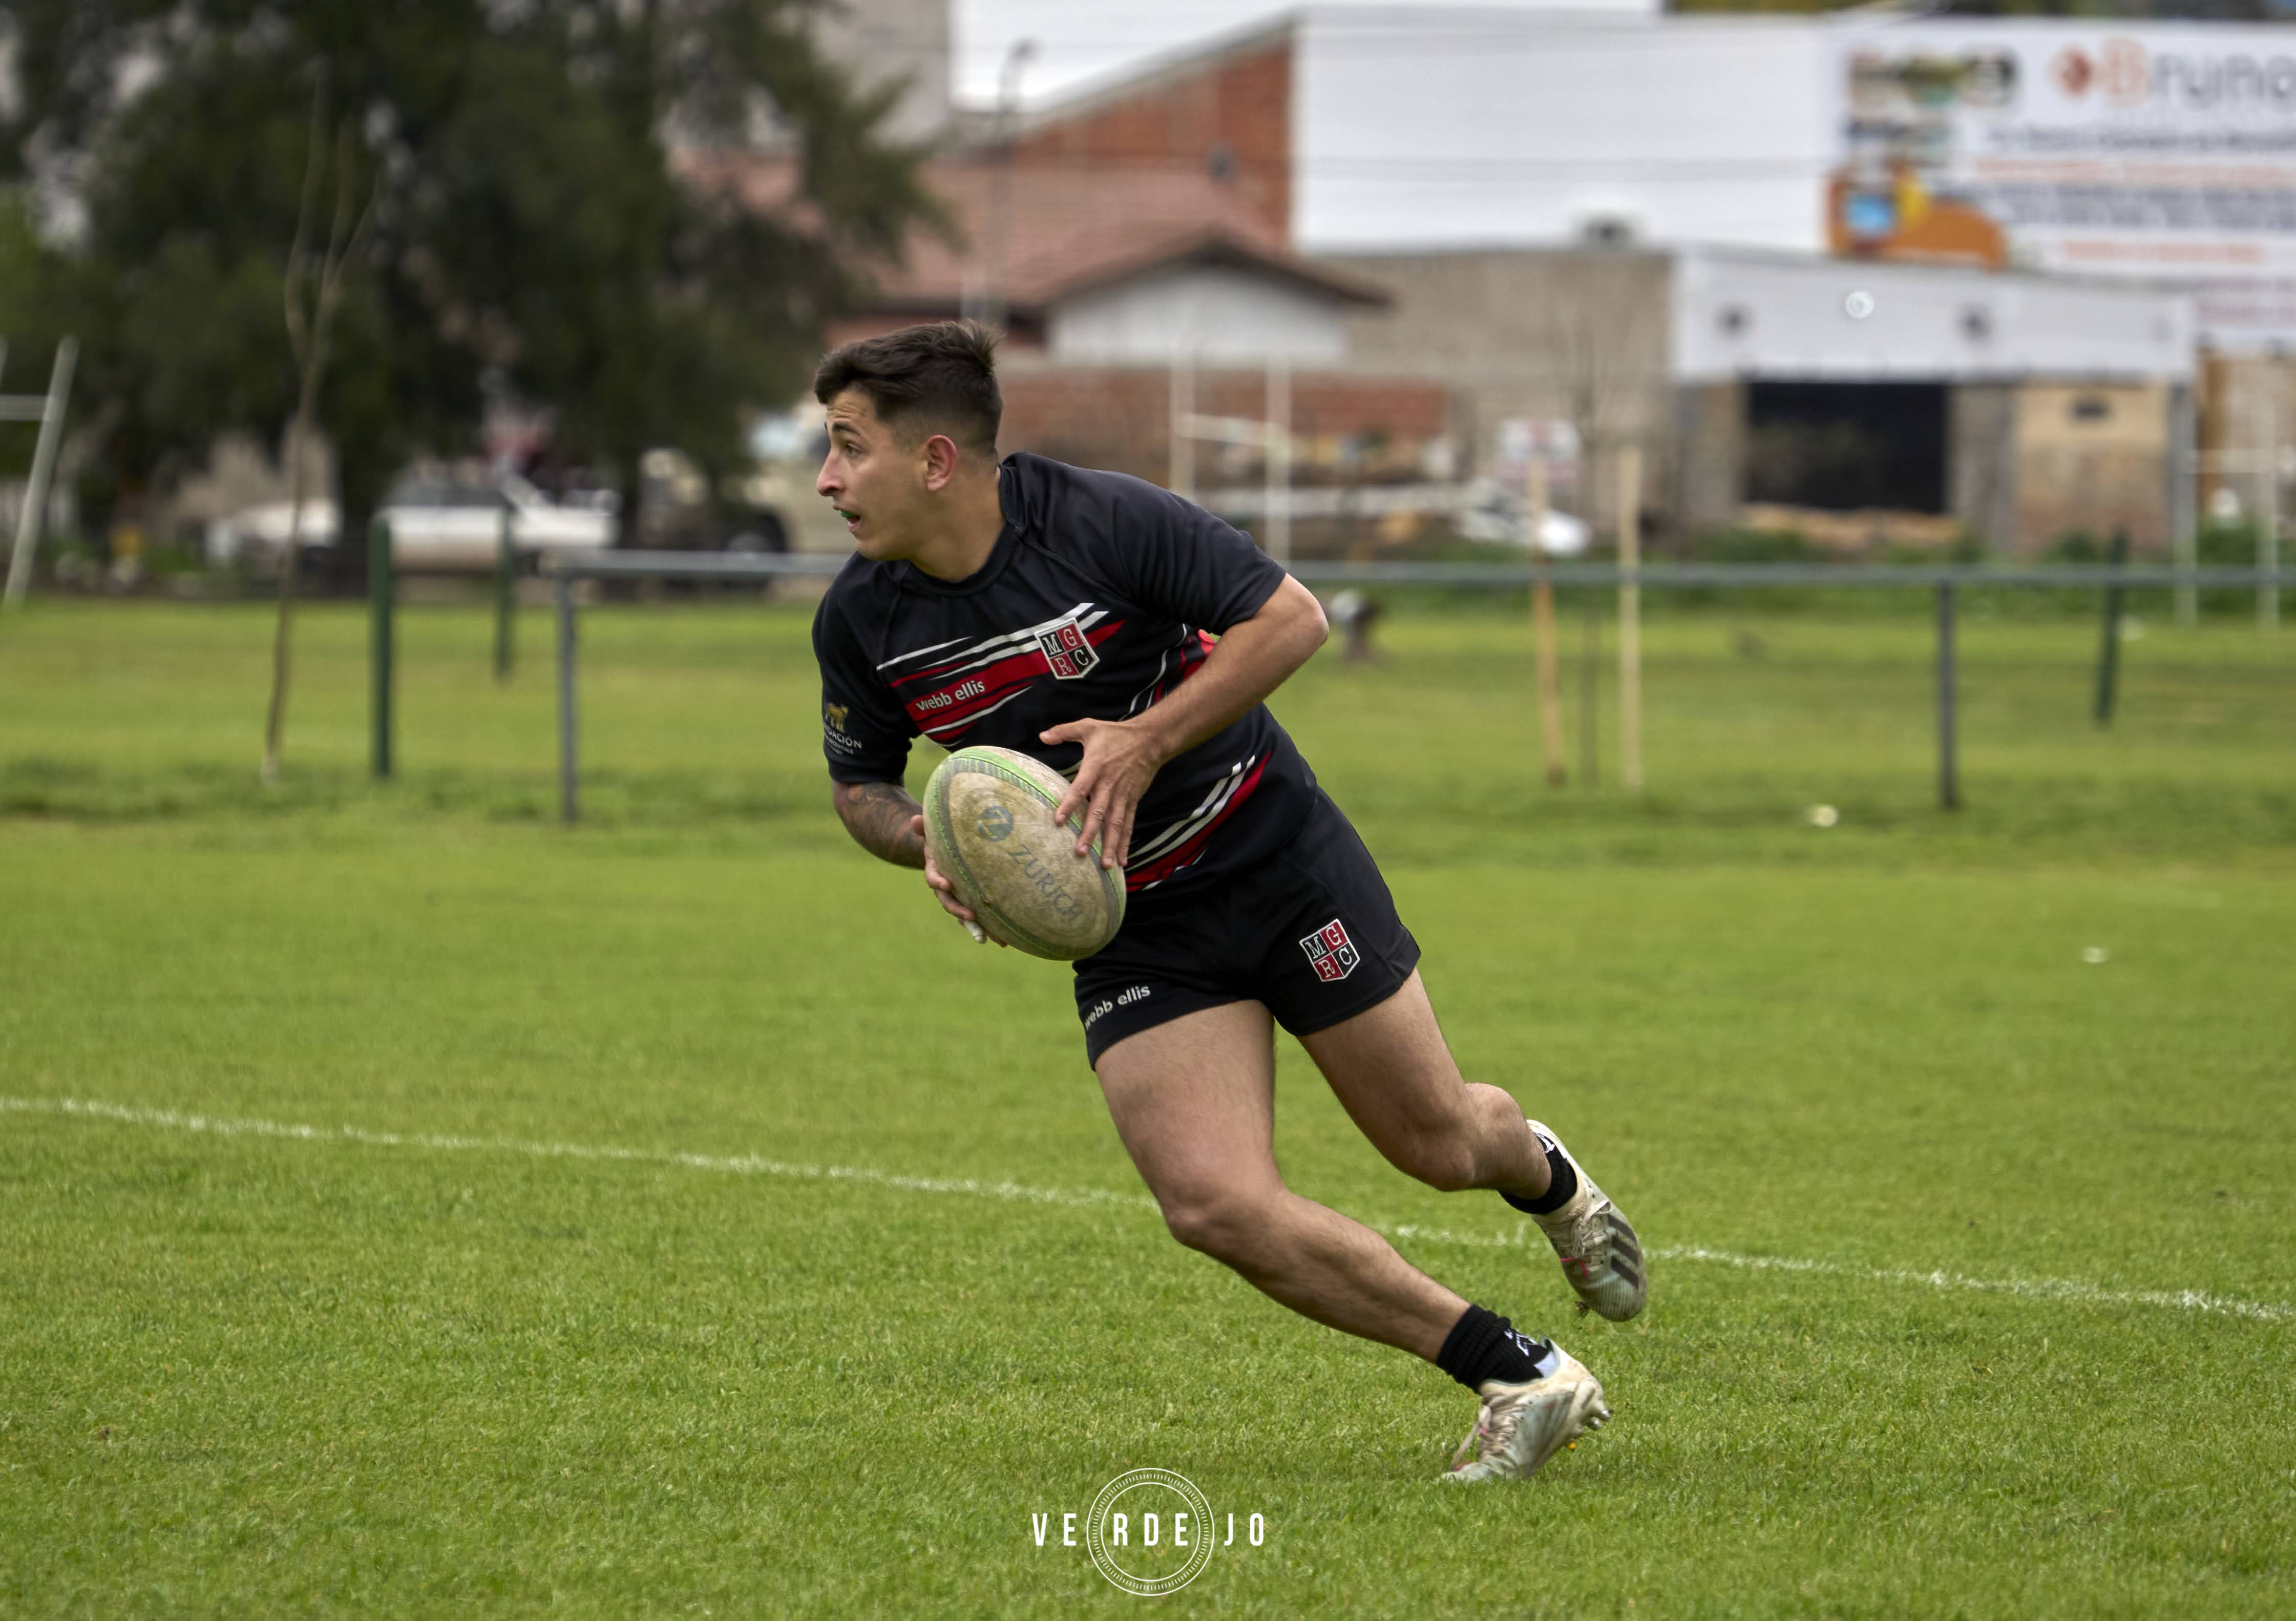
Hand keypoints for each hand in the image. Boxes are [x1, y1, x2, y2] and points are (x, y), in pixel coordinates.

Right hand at [915, 814, 1004, 945]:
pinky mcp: (971, 903)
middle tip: (970, 916)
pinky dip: (990, 928)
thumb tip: (916, 819)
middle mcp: (945, 889)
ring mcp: (958, 898)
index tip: (946, 885)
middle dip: (958, 910)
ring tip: (987, 938)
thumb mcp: (934, 834)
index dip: (939, 882)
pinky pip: (979, 918)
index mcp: (935, 872)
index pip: (933, 879)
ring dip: (975, 927)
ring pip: (964, 915)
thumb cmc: (942, 841)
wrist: (946, 854)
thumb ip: (925, 829)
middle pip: (949, 903)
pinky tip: (1003, 940)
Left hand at [1040, 718, 1164, 868]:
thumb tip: (1042, 736)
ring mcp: (1123, 795)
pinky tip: (1122, 861)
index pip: (1080, 788)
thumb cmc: (1115, 733)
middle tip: (1080, 852)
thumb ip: (1064, 731)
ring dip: (1111, 845)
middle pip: (1098, 812)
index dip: (1069, 804)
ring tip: (1105, 865)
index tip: (1058, 821)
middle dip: (1090, 833)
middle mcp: (1109, 784)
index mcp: (1096, 767)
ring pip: (1115, 824)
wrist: (1150, 739)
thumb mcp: (1088, 726)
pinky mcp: (1133, 801)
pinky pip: (1128, 824)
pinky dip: (1126, 843)